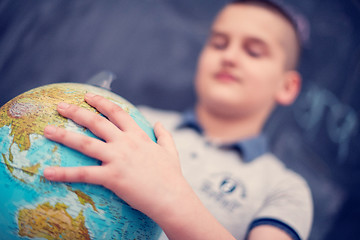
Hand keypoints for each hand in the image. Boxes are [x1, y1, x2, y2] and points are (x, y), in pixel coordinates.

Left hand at [43, 93, 185, 219]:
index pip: (117, 112)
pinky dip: (64, 173)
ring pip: (85, 142)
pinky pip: (83, 174)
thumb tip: (158, 122)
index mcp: (138, 135)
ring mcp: (117, 158)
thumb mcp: (170, 151)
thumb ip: (164, 134)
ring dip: (63, 135)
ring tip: (46, 130)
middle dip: (76, 112)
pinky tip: (47, 172)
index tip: (88, 95)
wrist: (172, 197)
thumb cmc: (171, 175)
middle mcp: (125, 143)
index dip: (101, 102)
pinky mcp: (111, 177)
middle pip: (96, 122)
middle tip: (60, 107)